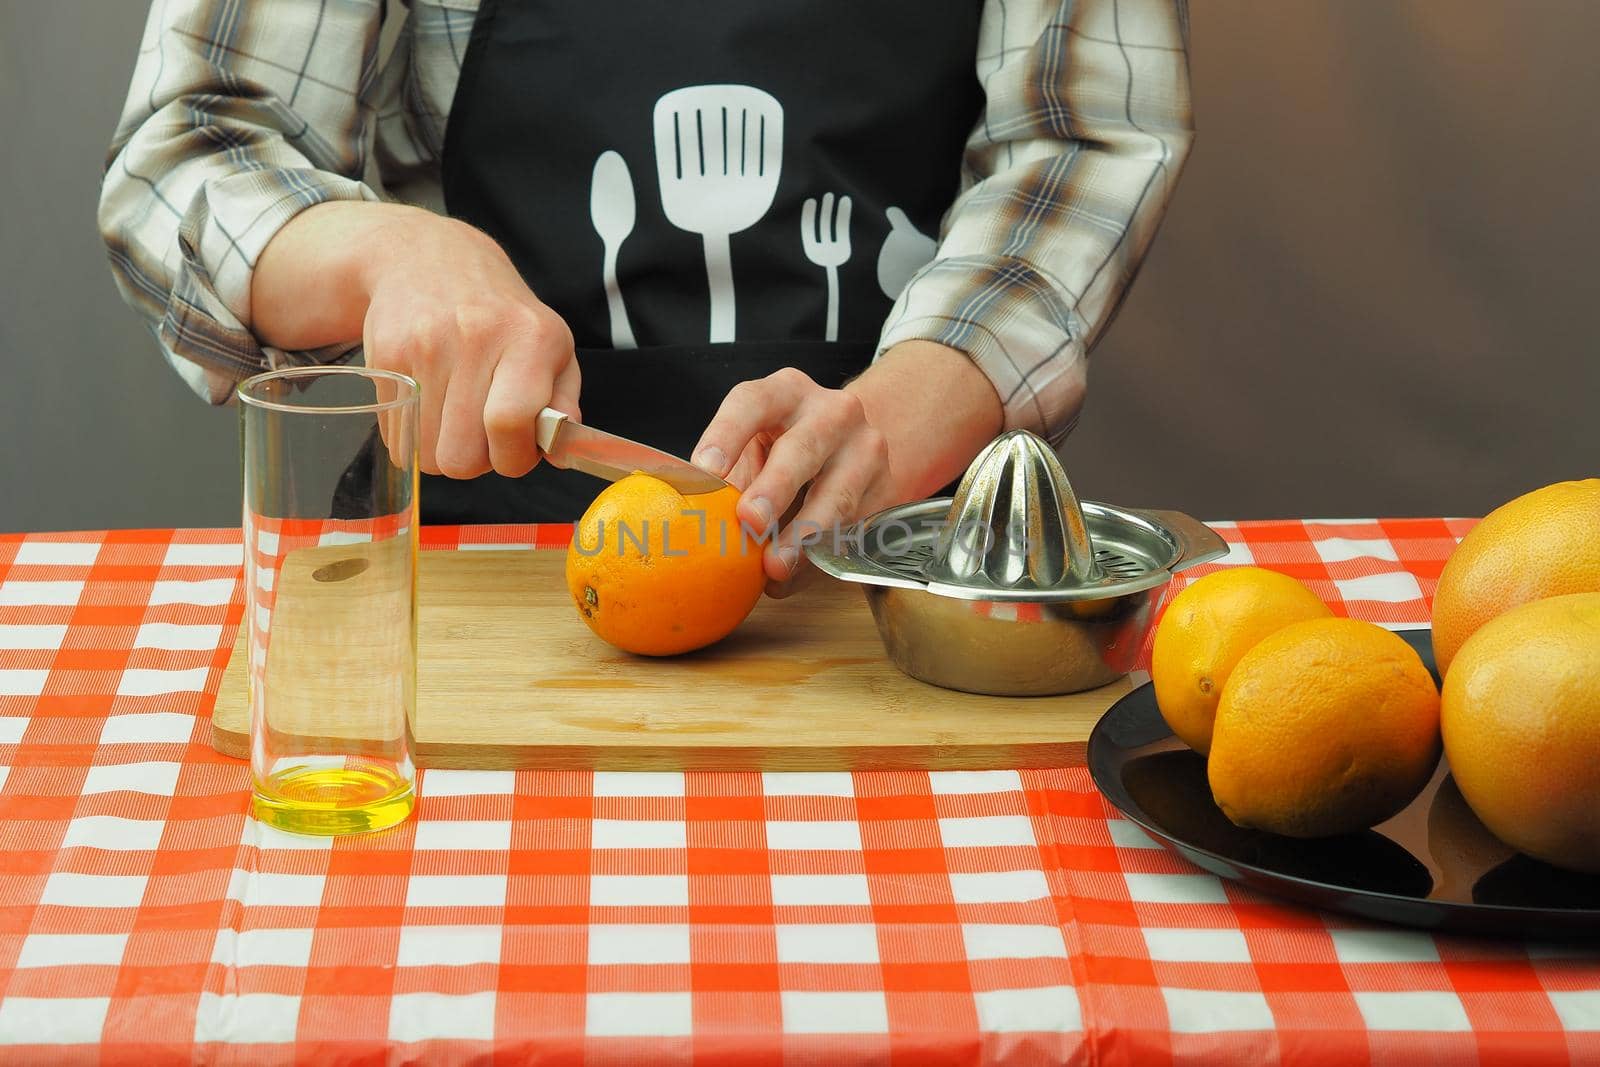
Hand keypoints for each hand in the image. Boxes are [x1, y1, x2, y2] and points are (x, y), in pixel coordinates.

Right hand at [254, 202, 578, 477]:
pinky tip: (428, 400)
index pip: (510, 423)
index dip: (513, 457)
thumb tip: (560, 451)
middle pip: (462, 455)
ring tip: (455, 413)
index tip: (514, 450)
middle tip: (482, 432)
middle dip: (475, 459)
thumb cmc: (502, 315)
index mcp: (531, 338)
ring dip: (442, 449)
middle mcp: (476, 336)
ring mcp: (425, 344)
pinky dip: (413, 433)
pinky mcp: (386, 354)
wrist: (428, 259)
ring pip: (426, 453)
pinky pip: (396, 435)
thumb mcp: (552, 347)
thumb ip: (563, 404)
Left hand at [692, 368, 895, 594]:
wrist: (854, 444)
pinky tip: (792, 575)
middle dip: (775, 487)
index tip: (704, 468)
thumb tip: (683, 520)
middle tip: (749, 520)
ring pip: (837, 493)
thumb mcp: (756, 444)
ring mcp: (866, 448)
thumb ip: (726, 475)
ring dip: (803, 534)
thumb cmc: (786, 447)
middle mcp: (831, 411)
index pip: (753, 402)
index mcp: (785, 393)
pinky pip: (853, 528)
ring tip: (775, 566)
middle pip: (803, 448)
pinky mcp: (887, 487)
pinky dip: (819, 558)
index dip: (726, 433)